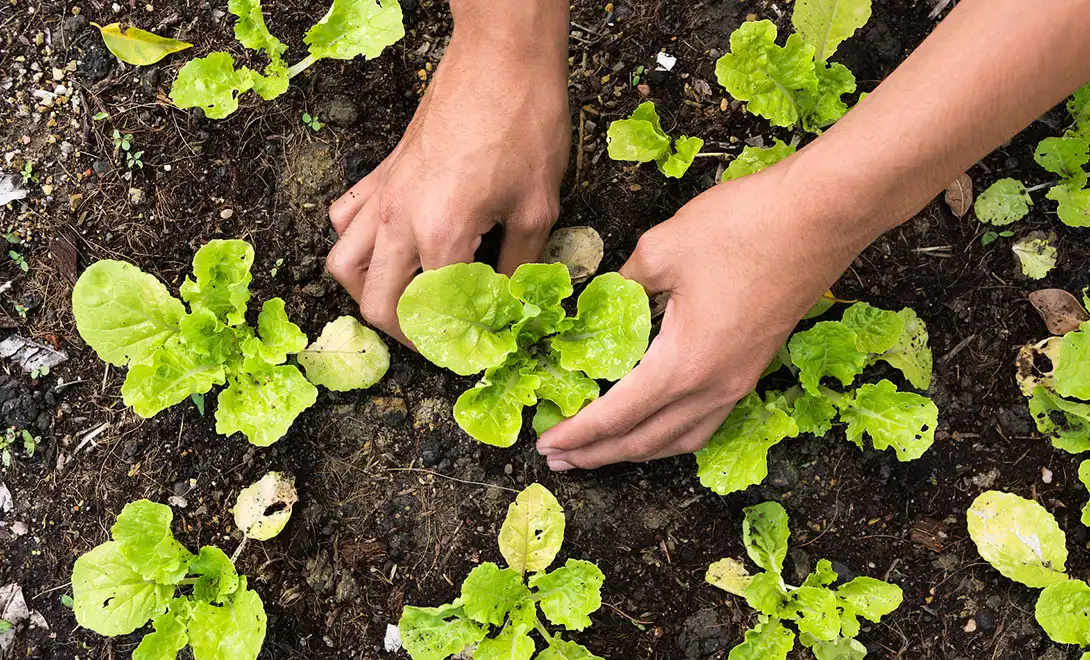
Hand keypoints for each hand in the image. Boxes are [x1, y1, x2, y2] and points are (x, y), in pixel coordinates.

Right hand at [326, 22, 569, 342]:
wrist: (500, 59)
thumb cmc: (525, 125)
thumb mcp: (538, 207)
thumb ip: (520, 266)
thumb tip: (511, 304)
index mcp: (441, 235)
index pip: (432, 314)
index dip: (454, 343)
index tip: (475, 350)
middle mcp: (399, 221)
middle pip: (376, 303)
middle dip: (405, 333)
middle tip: (439, 338)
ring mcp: (383, 195)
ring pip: (344, 264)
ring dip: (369, 293)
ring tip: (405, 300)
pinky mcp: (381, 173)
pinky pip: (346, 219)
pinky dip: (356, 243)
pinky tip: (388, 247)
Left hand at [535, 161, 876, 469]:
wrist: (822, 215)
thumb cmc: (743, 226)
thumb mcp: (661, 249)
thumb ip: (622, 285)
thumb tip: (600, 302)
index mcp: (683, 364)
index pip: (616, 416)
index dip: (577, 434)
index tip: (546, 444)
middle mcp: (713, 387)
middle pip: (646, 441)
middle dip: (598, 454)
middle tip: (558, 458)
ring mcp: (739, 382)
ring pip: (680, 439)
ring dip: (636, 450)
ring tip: (600, 452)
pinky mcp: (755, 368)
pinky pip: (705, 422)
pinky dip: (671, 435)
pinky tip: (657, 425)